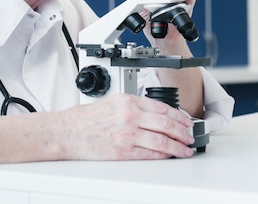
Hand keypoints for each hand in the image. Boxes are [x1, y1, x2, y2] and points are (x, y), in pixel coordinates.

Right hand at [61, 94, 194, 159]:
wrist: (66, 132)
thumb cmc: (84, 119)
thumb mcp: (110, 102)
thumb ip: (132, 106)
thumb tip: (154, 115)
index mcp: (127, 101)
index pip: (162, 107)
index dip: (179, 116)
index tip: (186, 121)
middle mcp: (129, 116)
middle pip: (167, 124)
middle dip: (183, 132)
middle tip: (191, 136)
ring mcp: (128, 134)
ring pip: (163, 141)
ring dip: (178, 146)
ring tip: (186, 149)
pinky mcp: (124, 151)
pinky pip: (150, 154)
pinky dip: (163, 155)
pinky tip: (170, 155)